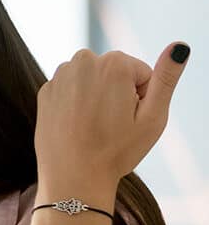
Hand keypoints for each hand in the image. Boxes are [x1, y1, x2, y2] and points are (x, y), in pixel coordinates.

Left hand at [34, 42, 189, 204]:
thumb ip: (167, 78)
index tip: (128, 119)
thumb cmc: (116, 151)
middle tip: (112, 124)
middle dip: (119, 94)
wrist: (72, 178)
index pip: (142, 74)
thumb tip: (180, 46)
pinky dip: (76, 104)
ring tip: (94, 125)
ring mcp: (60, 75)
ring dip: (97, 97)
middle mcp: (82, 61)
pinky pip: (71, 91)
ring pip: (92, 81)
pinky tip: (76, 126)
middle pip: (115, 73)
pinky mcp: (45, 90)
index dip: (141, 98)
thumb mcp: (153, 117)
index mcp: (113, 63)